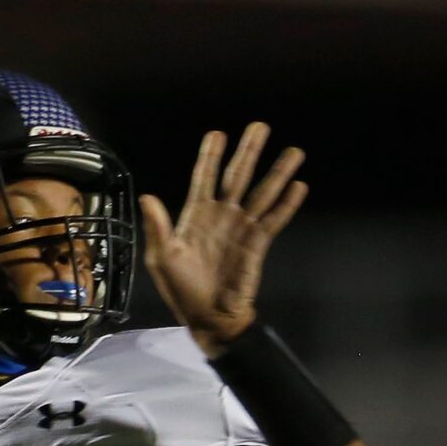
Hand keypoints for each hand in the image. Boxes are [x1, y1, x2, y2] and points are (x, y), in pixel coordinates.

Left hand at [141, 123, 306, 355]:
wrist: (209, 319)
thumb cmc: (183, 291)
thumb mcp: (163, 260)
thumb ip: (158, 228)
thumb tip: (147, 197)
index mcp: (195, 217)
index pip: (204, 179)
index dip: (210, 157)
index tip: (217, 134)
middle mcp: (221, 216)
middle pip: (238, 176)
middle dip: (249, 151)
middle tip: (260, 127)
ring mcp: (241, 228)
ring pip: (262, 193)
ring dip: (278, 172)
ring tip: (294, 151)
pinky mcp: (258, 244)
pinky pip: (274, 220)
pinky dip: (287, 204)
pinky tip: (299, 186)